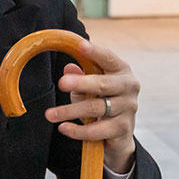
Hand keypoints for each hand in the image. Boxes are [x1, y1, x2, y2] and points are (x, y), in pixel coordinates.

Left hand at [44, 39, 138, 172]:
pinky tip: (63, 128)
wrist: (119, 132)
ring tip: (50, 114)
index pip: (109, 58)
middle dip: (81, 83)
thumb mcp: (89, 88)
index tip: (80, 45)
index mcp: (121, 71)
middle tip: (61, 83)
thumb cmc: (103, 102)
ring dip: (70, 111)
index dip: (95, 52)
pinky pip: (96, 130)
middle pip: (103, 84)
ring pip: (96, 108)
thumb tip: (69, 68)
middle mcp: (128, 87)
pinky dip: (77, 130)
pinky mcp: (122, 129)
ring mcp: (128, 108)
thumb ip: (80, 77)